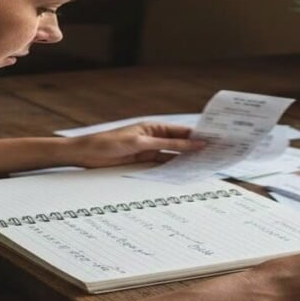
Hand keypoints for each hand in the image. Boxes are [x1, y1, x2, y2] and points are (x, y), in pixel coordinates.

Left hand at [67, 122, 206, 167]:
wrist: (84, 155)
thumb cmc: (108, 143)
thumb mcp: (141, 144)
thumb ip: (168, 145)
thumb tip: (192, 143)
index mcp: (153, 127)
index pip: (181, 131)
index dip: (197, 135)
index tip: (214, 140)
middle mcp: (153, 138)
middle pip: (179, 143)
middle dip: (195, 148)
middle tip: (214, 154)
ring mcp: (148, 151)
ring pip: (172, 155)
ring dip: (186, 160)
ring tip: (204, 165)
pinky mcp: (142, 162)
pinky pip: (162, 164)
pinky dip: (172, 168)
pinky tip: (184, 172)